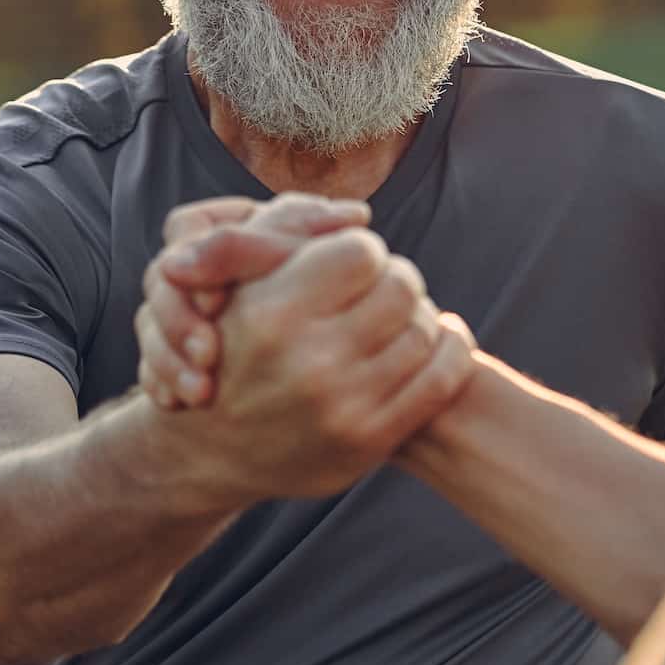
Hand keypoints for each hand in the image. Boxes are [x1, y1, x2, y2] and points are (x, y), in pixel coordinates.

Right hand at [144, 225, 478, 501]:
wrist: (215, 451)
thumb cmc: (229, 348)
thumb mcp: (229, 285)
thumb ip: (278, 233)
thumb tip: (360, 213)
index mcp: (271, 316)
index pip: (362, 251)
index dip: (360, 252)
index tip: (347, 266)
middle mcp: (309, 365)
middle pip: (401, 286)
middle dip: (393, 279)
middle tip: (378, 289)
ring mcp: (344, 408)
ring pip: (425, 329)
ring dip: (419, 314)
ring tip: (396, 317)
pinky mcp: (371, 442)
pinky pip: (443, 377)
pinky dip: (449, 349)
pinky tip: (436, 340)